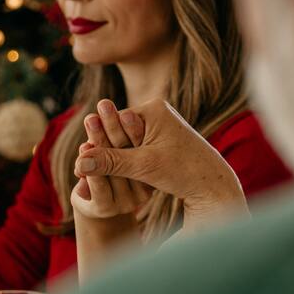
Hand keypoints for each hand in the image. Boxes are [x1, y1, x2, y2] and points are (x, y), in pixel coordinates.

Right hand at [74, 99, 247, 227]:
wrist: (214, 185)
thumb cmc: (182, 172)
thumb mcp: (142, 166)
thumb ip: (110, 162)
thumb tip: (79, 162)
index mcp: (153, 108)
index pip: (114, 123)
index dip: (98, 141)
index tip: (80, 156)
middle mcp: (157, 111)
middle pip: (119, 130)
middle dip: (103, 148)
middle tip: (80, 163)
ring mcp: (160, 125)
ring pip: (127, 141)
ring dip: (114, 156)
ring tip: (91, 172)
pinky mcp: (162, 139)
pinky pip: (136, 148)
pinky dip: (127, 161)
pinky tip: (113, 175)